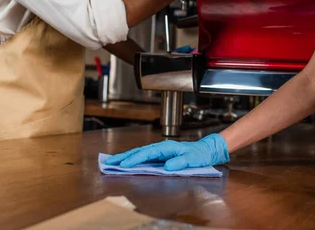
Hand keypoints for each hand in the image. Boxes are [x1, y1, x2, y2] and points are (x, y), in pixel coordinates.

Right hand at [105, 134, 228, 170]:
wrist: (205, 150)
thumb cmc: (199, 154)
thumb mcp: (192, 159)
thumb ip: (180, 162)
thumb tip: (167, 166)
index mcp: (166, 147)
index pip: (146, 153)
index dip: (134, 159)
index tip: (123, 165)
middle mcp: (161, 147)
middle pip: (138, 151)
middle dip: (123, 157)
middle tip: (109, 162)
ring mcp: (159, 151)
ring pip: (139, 153)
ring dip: (126, 157)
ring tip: (113, 162)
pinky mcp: (160, 156)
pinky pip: (143, 157)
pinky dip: (133, 159)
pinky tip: (127, 163)